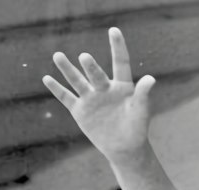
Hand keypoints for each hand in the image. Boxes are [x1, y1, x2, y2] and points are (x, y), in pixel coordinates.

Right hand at [43, 27, 154, 162]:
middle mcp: (104, 88)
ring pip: (77, 81)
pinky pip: (66, 98)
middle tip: (85, 58)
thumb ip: (143, 95)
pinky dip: (57, 89)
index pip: (120, 63)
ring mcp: (91, 98)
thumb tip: (151, 79)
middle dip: (90, 67)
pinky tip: (47, 79)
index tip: (113, 31)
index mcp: (122, 86)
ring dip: (67, 69)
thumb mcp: (141, 112)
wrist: (124, 148)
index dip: (117, 47)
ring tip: (58, 56)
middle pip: (95, 74)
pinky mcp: (80, 110)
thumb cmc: (136, 128)